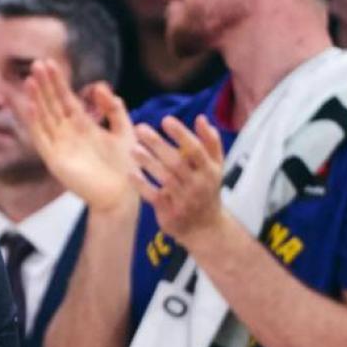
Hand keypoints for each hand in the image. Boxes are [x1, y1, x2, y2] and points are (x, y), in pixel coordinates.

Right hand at [19, 61, 138, 213]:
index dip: (57, 82)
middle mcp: (68, 133)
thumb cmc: (126, 166)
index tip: (49, 63)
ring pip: (44, 118)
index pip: (65, 98)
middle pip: (52, 104)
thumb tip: (99, 86)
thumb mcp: (125, 130)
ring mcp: (60, 146)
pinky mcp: (55, 160)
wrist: (122, 195)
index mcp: (83, 125)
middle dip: (44, 85)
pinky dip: (34, 123)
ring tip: (30, 81)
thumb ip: (114, 108)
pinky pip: (42, 139)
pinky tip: (30, 107)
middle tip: (37, 64)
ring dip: (36, 100)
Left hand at [131, 113, 229, 247]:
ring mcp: (184, 200)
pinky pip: (154, 196)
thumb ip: (211, 142)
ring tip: (133, 148)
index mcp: (210, 171)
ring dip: (148, 162)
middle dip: (157, 144)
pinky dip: (142, 185)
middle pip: (176, 162)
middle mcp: (198, 185)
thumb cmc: (207, 190)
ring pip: (165, 178)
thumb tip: (201, 118)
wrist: (205, 228)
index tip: (166, 120)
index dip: (181, 134)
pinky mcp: (170, 213)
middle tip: (140, 128)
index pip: (196, 149)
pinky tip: (131, 173)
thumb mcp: (215, 167)